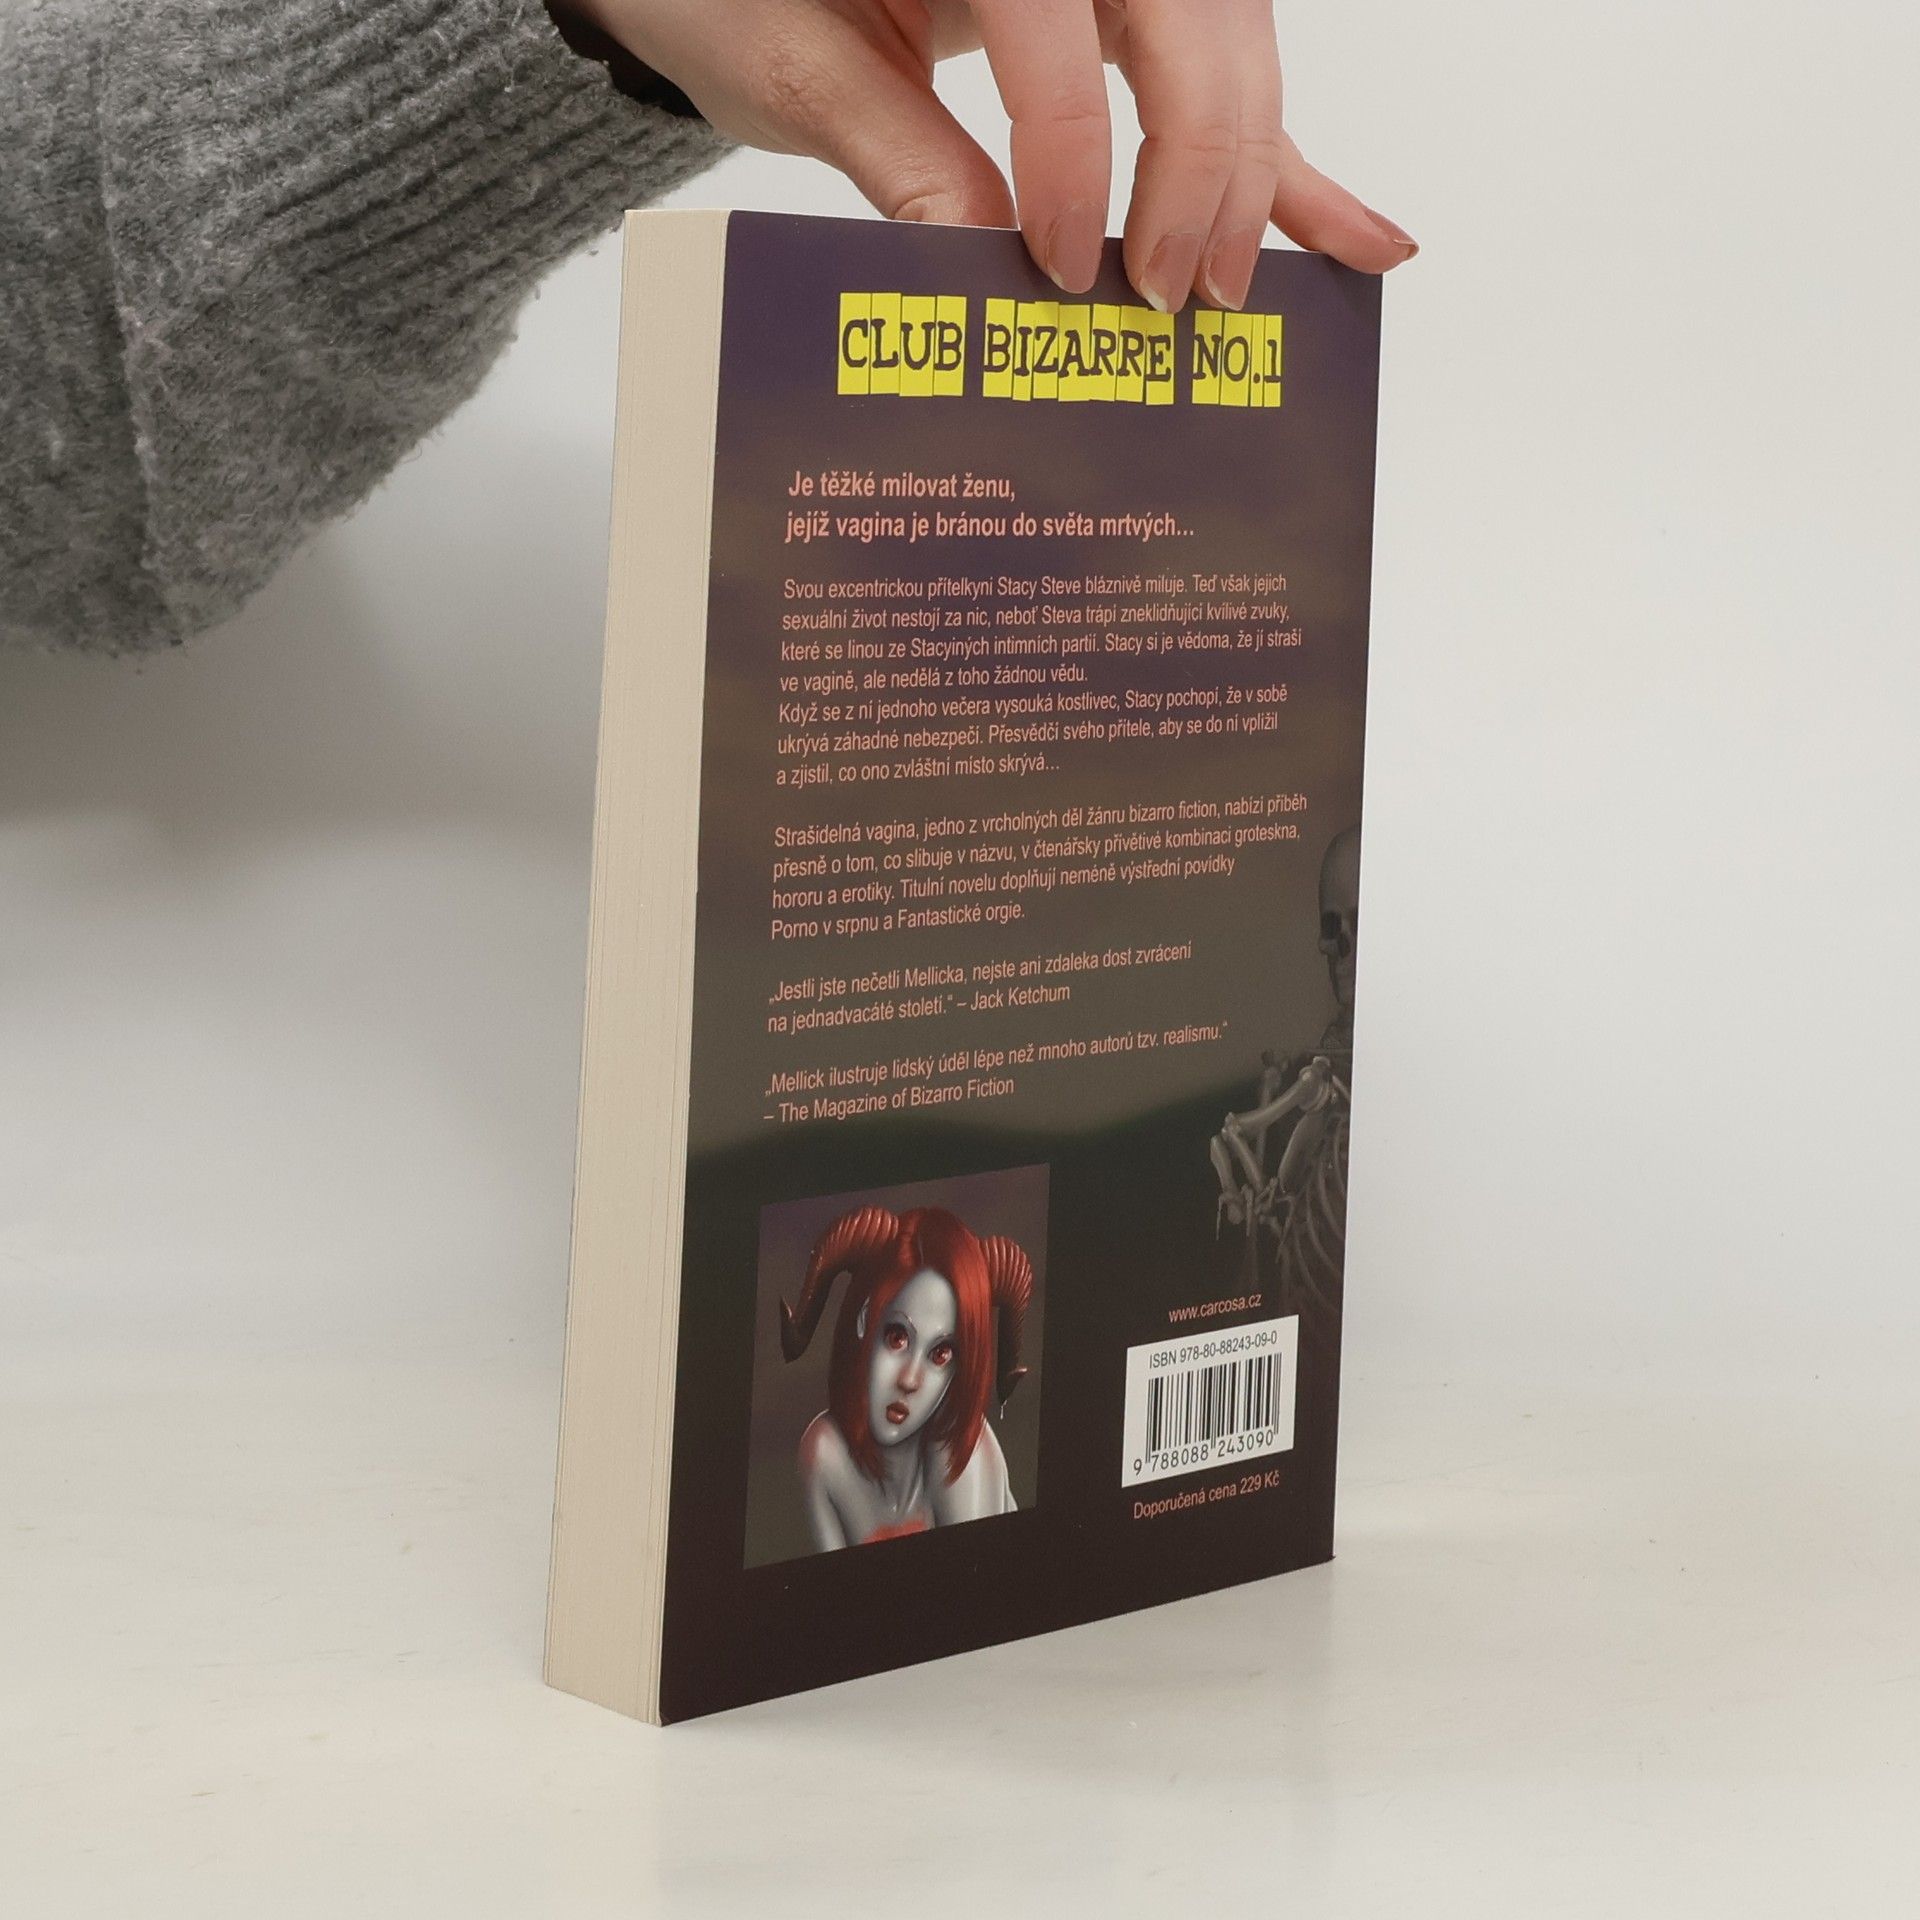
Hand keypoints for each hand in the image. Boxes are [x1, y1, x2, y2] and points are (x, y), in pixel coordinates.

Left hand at [566, 0, 1415, 311]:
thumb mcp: (792, 63)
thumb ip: (895, 151)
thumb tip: (985, 267)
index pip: (1059, 36)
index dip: (1072, 160)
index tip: (1066, 273)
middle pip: (1193, 30)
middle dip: (1200, 171)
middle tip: (1173, 300)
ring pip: (1234, 50)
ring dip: (1252, 175)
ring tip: (1238, 292)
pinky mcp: (1134, 9)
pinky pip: (1226, 76)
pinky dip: (1287, 163)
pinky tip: (1365, 239)